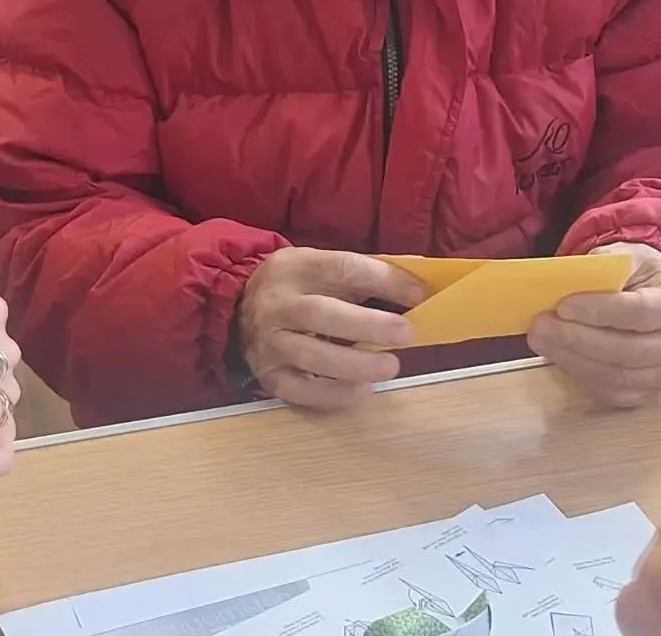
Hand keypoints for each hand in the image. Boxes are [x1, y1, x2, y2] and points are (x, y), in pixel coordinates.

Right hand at [238, 248, 424, 411]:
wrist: (238, 310)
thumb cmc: (297, 288)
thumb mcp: (321, 267)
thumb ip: (368, 272)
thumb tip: (422, 281)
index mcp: (294, 267)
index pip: (341, 268)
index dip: (383, 280)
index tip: (418, 294)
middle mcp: (276, 303)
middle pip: (321, 313)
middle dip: (368, 325)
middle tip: (407, 334)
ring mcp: (269, 342)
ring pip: (311, 355)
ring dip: (356, 364)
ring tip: (391, 366)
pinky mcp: (270, 375)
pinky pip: (302, 390)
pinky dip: (335, 394)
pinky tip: (362, 390)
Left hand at [529, 243, 660, 408]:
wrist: (654, 294)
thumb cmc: (638, 273)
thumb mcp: (623, 256)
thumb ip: (596, 268)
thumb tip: (558, 284)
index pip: (641, 312)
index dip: (600, 311)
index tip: (563, 306)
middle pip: (629, 351)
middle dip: (577, 339)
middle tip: (540, 325)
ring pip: (619, 377)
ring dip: (573, 360)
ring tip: (541, 339)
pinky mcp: (649, 391)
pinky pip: (613, 393)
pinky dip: (580, 376)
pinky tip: (558, 356)